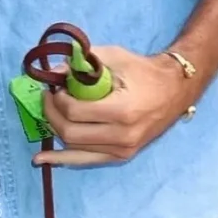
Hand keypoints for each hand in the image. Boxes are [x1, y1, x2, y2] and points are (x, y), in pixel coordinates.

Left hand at [33, 47, 196, 167]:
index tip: (54, 86)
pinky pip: (85, 160)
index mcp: (123, 110)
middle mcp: (123, 136)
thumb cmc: (144, 71)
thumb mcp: (114, 57)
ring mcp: (123, 150)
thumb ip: (82, 64)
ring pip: (74, 148)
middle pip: (70, 133)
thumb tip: (52, 71)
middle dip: (52, 115)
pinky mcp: (122, 156)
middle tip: (47, 98)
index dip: (57, 99)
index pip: (74, 112)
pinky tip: (42, 159)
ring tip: (50, 114)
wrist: (175, 89)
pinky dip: (62, 159)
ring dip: (56, 130)